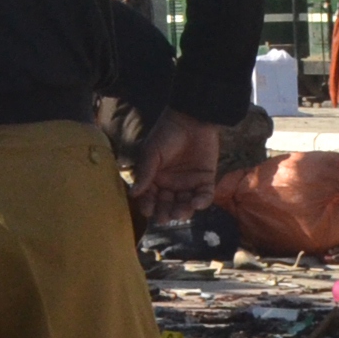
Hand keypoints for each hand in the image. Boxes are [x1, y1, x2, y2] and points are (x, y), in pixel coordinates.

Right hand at [128, 109, 222, 224]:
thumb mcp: (152, 153)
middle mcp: (170, 184)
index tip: (148, 210)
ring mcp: (188, 183)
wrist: (191, 120)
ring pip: (185, 204)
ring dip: (183, 211)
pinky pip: (204, 195)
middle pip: (167, 204)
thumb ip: (145, 173)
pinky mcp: (205, 180)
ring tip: (180, 213)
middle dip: (165, 212)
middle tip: (165, 217)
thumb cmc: (166, 134)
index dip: (148, 205)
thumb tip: (133, 193)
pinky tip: (196, 203)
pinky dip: (201, 201)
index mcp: (155, 178)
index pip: (150, 197)